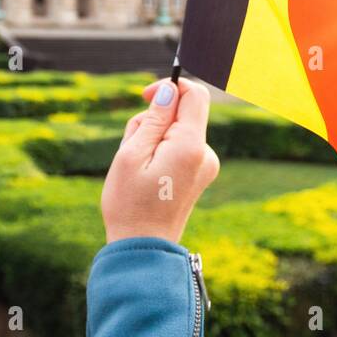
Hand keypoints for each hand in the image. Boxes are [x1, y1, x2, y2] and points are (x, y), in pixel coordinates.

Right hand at [101, 77, 219, 243]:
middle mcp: (206, 153)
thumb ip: (153, 119)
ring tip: (137, 167)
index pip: (194, 95)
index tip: (145, 96)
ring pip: (177, 131)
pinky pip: (179, 148)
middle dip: (153, 121)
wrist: (143, 248)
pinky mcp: (199, 175)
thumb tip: (170, 91)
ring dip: (153, 138)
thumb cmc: (130, 203)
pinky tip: (147, 175)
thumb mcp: (131, 154)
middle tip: (132, 149)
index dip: (170, 87)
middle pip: (181, 113)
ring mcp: (205, 166)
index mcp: (191, 146)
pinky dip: (161, 152)